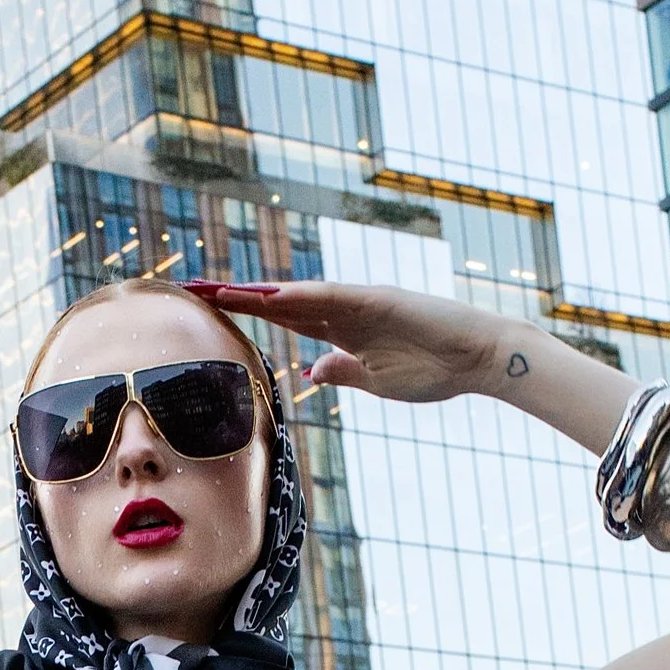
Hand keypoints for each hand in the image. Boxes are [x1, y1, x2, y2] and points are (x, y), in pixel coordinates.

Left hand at [189, 279, 496, 404]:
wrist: (478, 359)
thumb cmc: (433, 371)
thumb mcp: (374, 381)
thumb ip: (341, 371)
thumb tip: (309, 369)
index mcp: (341, 330)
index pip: (282, 318)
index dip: (245, 313)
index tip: (208, 312)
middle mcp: (343, 310)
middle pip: (278, 301)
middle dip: (235, 297)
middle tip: (191, 289)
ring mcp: (358, 302)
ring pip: (296, 296)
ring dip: (256, 292)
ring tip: (214, 290)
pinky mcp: (378, 300)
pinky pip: (331, 298)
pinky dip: (299, 297)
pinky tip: (268, 296)